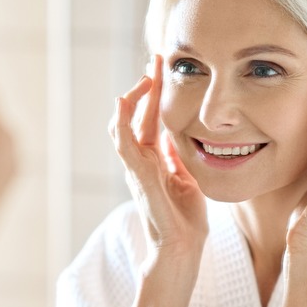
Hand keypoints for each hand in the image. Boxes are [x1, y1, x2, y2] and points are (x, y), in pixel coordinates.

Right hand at [109, 54, 207, 260]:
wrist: (182, 247)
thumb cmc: (184, 218)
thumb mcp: (185, 177)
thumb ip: (175, 157)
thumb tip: (173, 136)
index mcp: (152, 158)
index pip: (149, 117)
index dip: (154, 92)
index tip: (164, 67)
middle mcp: (140, 159)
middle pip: (136, 114)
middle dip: (145, 85)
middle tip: (157, 59)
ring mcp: (135, 167)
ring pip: (123, 124)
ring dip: (133, 97)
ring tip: (146, 75)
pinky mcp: (137, 175)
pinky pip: (123, 143)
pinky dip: (121, 121)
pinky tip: (123, 101)